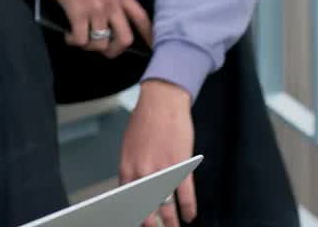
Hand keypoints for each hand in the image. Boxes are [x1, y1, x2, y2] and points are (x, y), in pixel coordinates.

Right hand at [36, 0, 152, 57]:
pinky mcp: (77, 12)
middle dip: (115, 51)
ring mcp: (96, 9)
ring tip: (80, 39)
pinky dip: (74, 41)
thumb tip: (111, 11)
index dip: (149, 36)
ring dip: (90, 47)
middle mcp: (112, 3)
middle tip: (104, 50)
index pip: (142, 18)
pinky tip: (68, 35)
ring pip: (101, 43)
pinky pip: (81, 39)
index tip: (150, 47)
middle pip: (125, 39)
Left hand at [120, 81, 196, 226]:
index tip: (139, 223)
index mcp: (127, 167)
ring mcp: (161, 169)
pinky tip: (190, 216)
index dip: (134, 215)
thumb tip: (133, 190)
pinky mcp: (180, 165)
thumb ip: (131, 169)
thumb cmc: (145, 122)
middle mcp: (142, 172)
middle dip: (152, 224)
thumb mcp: (129, 147)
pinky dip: (189, 209)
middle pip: (146, 208)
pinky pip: (185, 194)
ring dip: (172, 221)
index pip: (127, 200)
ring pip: (167, 206)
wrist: (161, 102)